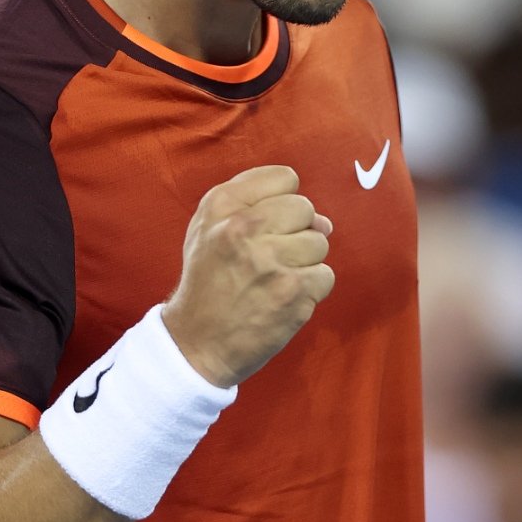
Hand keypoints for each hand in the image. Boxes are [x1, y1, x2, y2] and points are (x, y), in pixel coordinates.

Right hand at [161, 165, 334, 387]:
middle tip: (272, 257)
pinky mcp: (292, 292)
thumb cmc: (207, 281)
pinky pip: (325, 276)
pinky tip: (284, 298)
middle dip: (297, 232)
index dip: (283, 202)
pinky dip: (311, 289)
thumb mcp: (207, 227)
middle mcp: (244, 228)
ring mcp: (270, 260)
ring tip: (275, 279)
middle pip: (305, 208)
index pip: (285, 178)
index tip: (268, 225)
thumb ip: (255, 203)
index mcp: (222, 205)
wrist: (196, 343)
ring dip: (304, 262)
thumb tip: (321, 218)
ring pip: (319, 242)